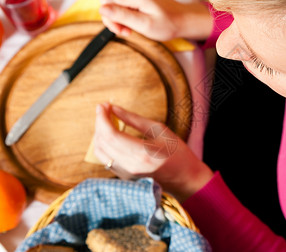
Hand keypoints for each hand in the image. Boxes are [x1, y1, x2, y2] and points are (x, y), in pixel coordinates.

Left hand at [93, 103, 213, 200]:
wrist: (186, 180)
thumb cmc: (178, 154)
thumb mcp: (161, 130)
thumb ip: (134, 120)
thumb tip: (114, 108)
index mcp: (143, 154)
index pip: (111, 135)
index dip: (103, 118)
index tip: (103, 105)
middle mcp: (131, 166)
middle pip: (103, 142)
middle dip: (99, 123)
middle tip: (104, 108)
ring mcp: (126, 175)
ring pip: (100, 152)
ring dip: (99, 134)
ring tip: (107, 120)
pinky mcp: (124, 178)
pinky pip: (106, 159)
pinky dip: (104, 144)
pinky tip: (111, 133)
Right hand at [99, 0, 211, 41]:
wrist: (182, 19)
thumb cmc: (167, 25)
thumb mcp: (145, 25)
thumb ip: (123, 16)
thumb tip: (101, 9)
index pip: (106, 2)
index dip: (109, 19)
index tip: (123, 31)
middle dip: (111, 17)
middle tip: (126, 30)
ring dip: (116, 14)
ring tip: (130, 26)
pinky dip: (121, 10)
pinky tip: (132, 19)